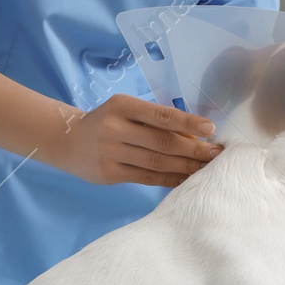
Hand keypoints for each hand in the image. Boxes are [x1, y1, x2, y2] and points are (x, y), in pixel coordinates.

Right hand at [54, 94, 223, 188]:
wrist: (67, 141)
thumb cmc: (106, 122)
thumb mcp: (125, 111)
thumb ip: (153, 121)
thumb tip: (195, 136)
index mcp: (122, 106)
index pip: (161, 115)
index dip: (188, 122)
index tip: (211, 128)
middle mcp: (115, 128)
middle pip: (162, 142)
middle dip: (193, 149)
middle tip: (216, 154)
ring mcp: (110, 152)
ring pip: (157, 162)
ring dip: (185, 166)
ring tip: (206, 168)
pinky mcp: (109, 174)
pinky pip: (146, 178)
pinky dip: (169, 179)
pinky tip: (185, 179)